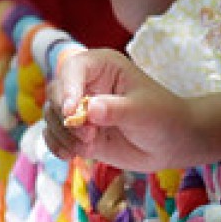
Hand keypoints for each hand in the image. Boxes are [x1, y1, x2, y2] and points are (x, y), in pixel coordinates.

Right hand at [44, 48, 220, 171]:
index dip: (68, 88)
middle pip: (55, 92)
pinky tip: (72, 155)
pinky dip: (58, 146)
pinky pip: (53, 135)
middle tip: (88, 136)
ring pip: (51, 116)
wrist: (169, 142)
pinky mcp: (77, 130)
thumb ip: (116, 109)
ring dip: (63, 135)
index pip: (74, 68)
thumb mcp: (142, 111)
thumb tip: (90, 109)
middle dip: (65, 117)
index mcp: (103, 66)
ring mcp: (80, 108)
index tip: (71, 112)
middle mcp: (86, 83)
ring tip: (88, 147)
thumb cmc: (161, 117)